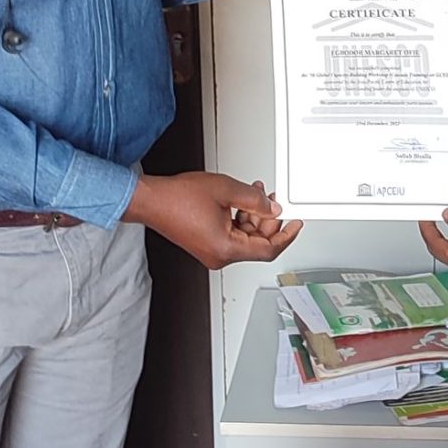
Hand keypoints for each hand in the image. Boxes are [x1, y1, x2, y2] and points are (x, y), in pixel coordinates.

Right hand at [127, 170, 302, 267]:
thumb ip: (255, 201)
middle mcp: (219, 256)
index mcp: (226, 249)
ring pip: (245, 237)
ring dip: (253, 216)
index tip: (296, 224)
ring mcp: (212, 252)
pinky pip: (232, 234)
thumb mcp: (226, 191)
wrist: (151, 200)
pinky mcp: (207, 244)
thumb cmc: (178, 198)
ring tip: (255, 193)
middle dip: (267, 219)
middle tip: (271, 200)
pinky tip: (241, 201)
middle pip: (257, 243)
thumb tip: (273, 208)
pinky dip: (240, 218)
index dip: (286, 235)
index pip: (268, 249)